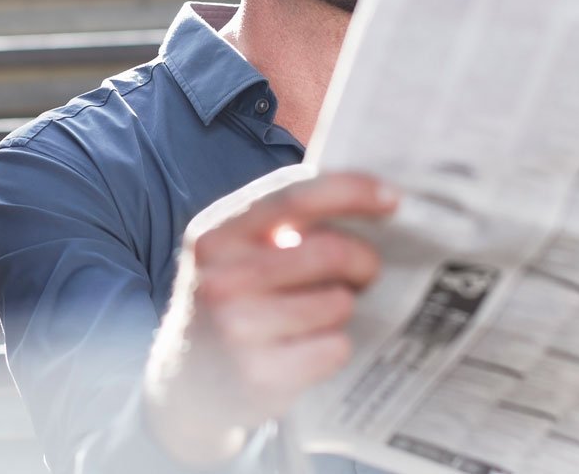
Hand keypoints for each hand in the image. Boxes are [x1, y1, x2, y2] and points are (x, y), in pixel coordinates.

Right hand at [142, 167, 398, 467]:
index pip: (295, 197)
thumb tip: (367, 197)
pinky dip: (335, 347)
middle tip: (366, 272)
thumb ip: (280, 224)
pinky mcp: (261, 375)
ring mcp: (237, 329)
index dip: (351, 191)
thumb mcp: (233, 256)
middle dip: (364, 260)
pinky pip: (336, 347)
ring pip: (338, 302)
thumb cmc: (230, 307)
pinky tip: (307, 350)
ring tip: (320, 317)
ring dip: (343, 309)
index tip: (393, 198)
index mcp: (216, 235)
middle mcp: (221, 278)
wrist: (186, 388)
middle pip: (329, 251)